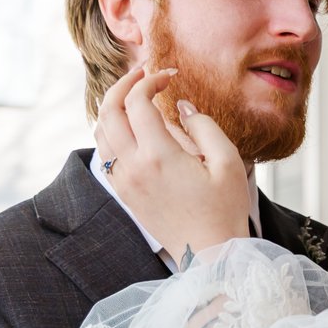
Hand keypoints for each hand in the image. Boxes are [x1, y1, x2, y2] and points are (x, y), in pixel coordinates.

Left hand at [93, 67, 249, 262]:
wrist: (208, 253)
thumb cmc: (224, 209)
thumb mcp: (228, 162)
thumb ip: (203, 126)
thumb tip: (181, 106)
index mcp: (158, 156)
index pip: (137, 102)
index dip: (151, 80)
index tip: (170, 76)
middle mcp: (133, 167)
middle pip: (108, 111)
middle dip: (123, 85)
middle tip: (143, 74)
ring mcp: (124, 181)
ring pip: (100, 131)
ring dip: (113, 108)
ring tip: (135, 98)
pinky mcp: (124, 192)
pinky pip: (105, 153)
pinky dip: (112, 131)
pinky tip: (133, 128)